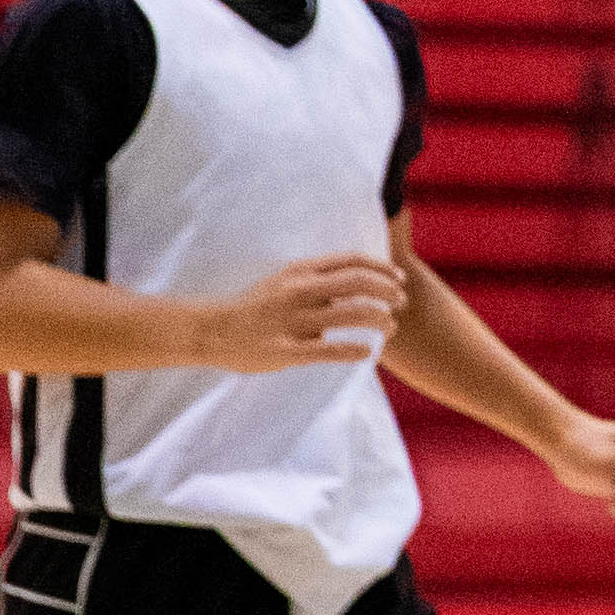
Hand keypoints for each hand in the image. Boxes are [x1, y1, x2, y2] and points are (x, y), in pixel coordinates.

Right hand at [207, 254, 403, 369]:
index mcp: (300, 271)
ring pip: (350, 313)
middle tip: (402, 302)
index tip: (399, 277)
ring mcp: (292, 321)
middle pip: (358, 282)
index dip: (381, 268)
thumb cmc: (253, 307)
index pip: (351, 261)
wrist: (212, 330)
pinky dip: (353, 351)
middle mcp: (299, 291)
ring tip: (391, 326)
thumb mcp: (284, 282)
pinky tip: (367, 352)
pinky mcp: (286, 350)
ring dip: (378, 319)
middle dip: (387, 291)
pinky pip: (328, 350)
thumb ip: (317, 283)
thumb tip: (354, 289)